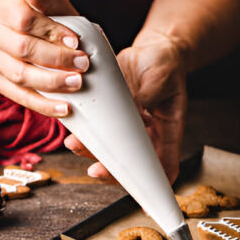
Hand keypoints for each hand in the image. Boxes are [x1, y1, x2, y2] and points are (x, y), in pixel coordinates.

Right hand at [0, 0, 87, 116]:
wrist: (38, 36)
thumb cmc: (51, 20)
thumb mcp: (54, 4)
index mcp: (2, 9)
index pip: (24, 20)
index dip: (51, 31)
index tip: (76, 42)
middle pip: (23, 49)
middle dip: (57, 58)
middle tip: (84, 64)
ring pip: (20, 75)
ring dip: (52, 82)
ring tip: (77, 84)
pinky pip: (21, 97)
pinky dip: (44, 105)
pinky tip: (65, 108)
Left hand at [65, 31, 187, 183]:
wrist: (152, 51)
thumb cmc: (165, 65)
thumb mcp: (161, 78)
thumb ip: (147, 94)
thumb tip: (131, 106)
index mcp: (166, 131)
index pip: (165, 165)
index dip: (154, 183)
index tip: (139, 188)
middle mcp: (146, 134)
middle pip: (130, 163)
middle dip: (111, 170)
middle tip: (96, 170)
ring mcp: (126, 126)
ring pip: (109, 149)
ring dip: (91, 151)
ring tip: (75, 144)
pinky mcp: (110, 114)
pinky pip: (97, 128)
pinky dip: (84, 132)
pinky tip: (72, 129)